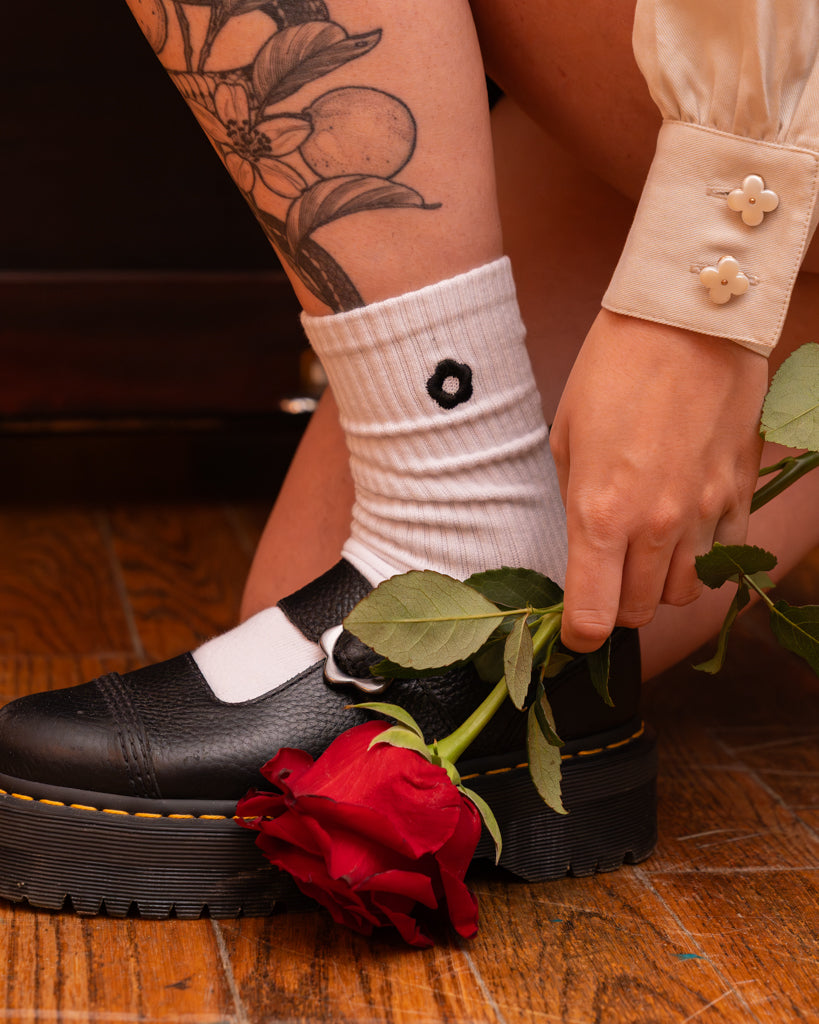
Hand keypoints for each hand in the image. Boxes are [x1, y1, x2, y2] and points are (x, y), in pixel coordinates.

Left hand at [550, 310, 768, 651]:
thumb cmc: (613, 367)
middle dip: (616, 606)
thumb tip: (585, 540)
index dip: (580, 635)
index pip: (593, 614)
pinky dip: (703, 558)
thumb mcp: (567, 435)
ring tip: (646, 548)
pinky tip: (686, 527)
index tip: (575, 633)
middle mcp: (655, 525)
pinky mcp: (740, 495)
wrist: (689, 319)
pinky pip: (726, 558)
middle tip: (606, 578)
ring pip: (684, 593)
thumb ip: (578, 498)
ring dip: (659, 584)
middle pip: (638, 612)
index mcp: (598, 512)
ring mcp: (704, 513)